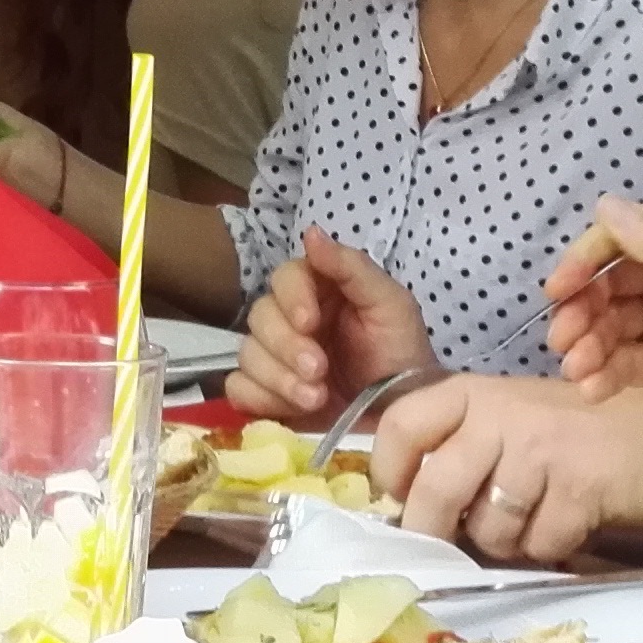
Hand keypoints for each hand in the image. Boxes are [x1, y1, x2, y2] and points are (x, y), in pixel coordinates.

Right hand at [230, 228, 432, 423]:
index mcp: (318, 291)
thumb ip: (352, 267)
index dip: (292, 299)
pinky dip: (259, 400)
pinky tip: (293, 411)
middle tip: (319, 370)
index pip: (283, 278)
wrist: (404, 411)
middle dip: (287, 346)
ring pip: (247, 355)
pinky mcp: (267, 395)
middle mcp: (289, 320)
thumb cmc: (401, 352)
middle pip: (259, 317)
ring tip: (317, 398)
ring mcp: (275, 359)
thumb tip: (311, 232)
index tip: (310, 322)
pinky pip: (239, 390)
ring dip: (278, 379)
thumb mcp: (390, 304)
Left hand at [371, 375, 642, 566]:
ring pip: (488, 527)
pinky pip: (538, 543)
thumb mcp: (506, 423)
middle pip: (436, 488)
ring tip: (529, 521)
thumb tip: (407, 511)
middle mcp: (502, 415)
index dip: (388, 473)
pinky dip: (548, 548)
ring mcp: (542, 449)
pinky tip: (565, 525)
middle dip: (435, 531)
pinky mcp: (580, 487)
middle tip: (451, 543)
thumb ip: (458, 452)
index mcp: (473, 394)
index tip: (399, 501)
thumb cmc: (569, 435)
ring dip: (503, 542)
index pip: (402, 425)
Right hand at [546, 197, 642, 479]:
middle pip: (618, 280)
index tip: (561, 286)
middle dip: (586, 306)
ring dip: (590, 342)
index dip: (592, 256)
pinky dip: (604, 371)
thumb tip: (606, 204)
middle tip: (563, 336)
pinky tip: (593, 387)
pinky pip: (627, 361)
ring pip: (617, 322)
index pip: (635, 235)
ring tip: (578, 368)